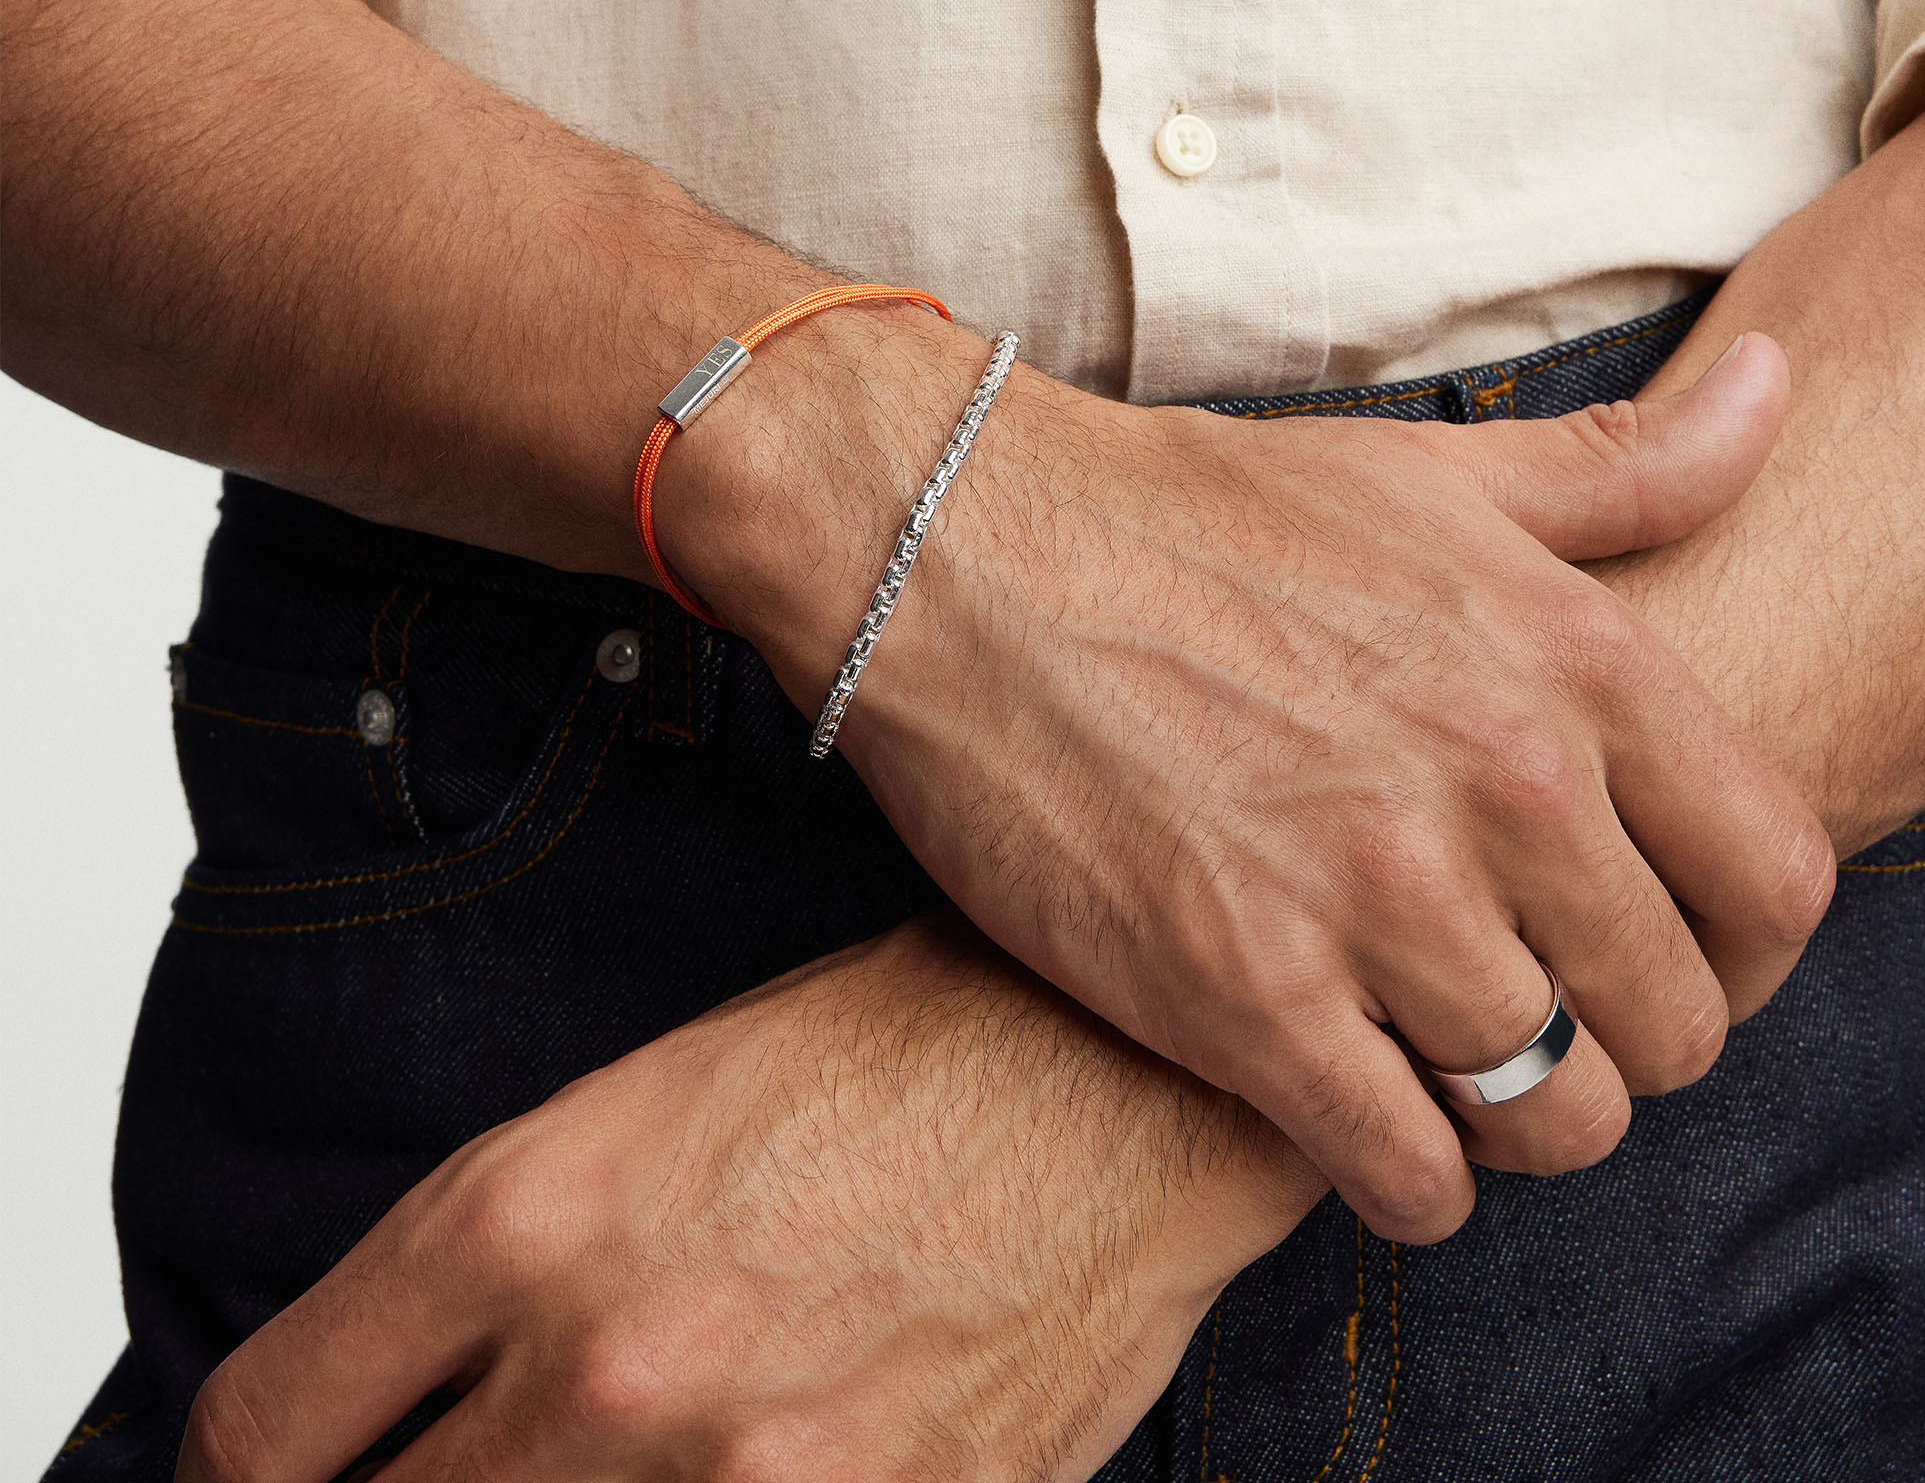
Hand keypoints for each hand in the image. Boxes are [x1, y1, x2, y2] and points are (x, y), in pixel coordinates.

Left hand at [174, 916, 1316, 1482]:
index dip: (241, 1478)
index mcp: (524, 1220)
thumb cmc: (891, 1056)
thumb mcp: (640, 1109)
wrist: (1111, 1079)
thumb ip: (491, 1271)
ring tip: (606, 1462)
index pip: (265, 1426)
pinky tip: (727, 1474)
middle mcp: (604, 1368)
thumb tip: (392, 1406)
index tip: (272, 1478)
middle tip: (439, 1470)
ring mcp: (741, 1479)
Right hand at [661, 322, 1835, 1241]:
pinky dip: (1408, 1178)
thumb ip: (1626, 466)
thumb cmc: (1191, 509)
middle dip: (1626, 1042)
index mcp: (1567, 654)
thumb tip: (1781, 391)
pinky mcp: (1244, 993)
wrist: (958, 546)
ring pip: (1558, 1120)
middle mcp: (1499, 780)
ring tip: (1447, 1064)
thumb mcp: (1429, 469)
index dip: (1745, 947)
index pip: (1778, 880)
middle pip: (1679, 1024)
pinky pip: (1411, 1175)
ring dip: (1517, 1119)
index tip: (1672, 949)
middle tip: (1539, 1012)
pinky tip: (1360, 1113)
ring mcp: (1372, 896)